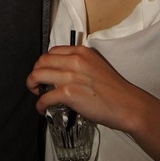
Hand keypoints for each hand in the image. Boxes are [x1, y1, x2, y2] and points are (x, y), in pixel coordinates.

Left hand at [27, 44, 142, 132]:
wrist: (127, 105)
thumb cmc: (114, 89)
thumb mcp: (96, 66)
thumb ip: (80, 64)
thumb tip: (63, 73)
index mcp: (81, 52)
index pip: (52, 52)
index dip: (43, 63)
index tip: (43, 71)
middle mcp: (74, 60)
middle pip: (41, 61)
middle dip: (35, 72)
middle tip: (36, 83)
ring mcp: (70, 76)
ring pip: (38, 76)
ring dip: (32, 85)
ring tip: (36, 94)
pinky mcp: (68, 93)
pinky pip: (44, 97)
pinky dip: (39, 104)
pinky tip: (42, 108)